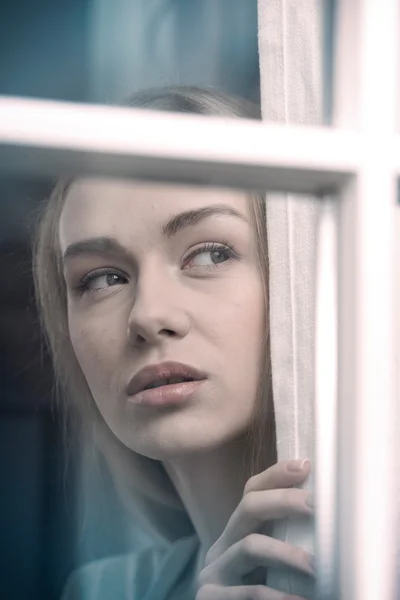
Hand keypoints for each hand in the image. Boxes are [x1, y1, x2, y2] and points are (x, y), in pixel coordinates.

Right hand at [195, 459, 313, 599]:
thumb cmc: (255, 597)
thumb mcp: (268, 567)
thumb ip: (281, 542)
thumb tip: (325, 519)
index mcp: (235, 534)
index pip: (251, 491)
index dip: (276, 475)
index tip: (307, 467)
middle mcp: (220, 546)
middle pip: (247, 507)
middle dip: (284, 501)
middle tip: (318, 508)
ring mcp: (212, 572)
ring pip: (249, 547)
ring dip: (287, 553)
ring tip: (317, 568)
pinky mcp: (208, 599)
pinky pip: (246, 594)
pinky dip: (276, 598)